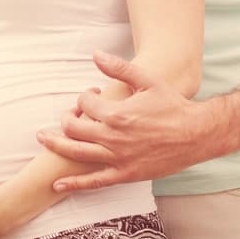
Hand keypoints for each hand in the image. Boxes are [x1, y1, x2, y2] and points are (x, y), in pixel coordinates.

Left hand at [37, 51, 219, 191]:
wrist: (196, 134)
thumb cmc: (172, 106)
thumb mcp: (148, 81)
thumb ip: (119, 68)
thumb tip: (95, 54)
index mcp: (117, 113)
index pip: (85, 102)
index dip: (84, 95)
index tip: (93, 93)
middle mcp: (113, 137)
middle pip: (73, 127)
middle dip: (66, 116)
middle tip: (70, 113)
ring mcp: (118, 158)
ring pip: (77, 152)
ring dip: (57, 144)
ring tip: (43, 138)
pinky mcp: (125, 175)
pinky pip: (94, 181)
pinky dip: (74, 183)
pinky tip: (57, 184)